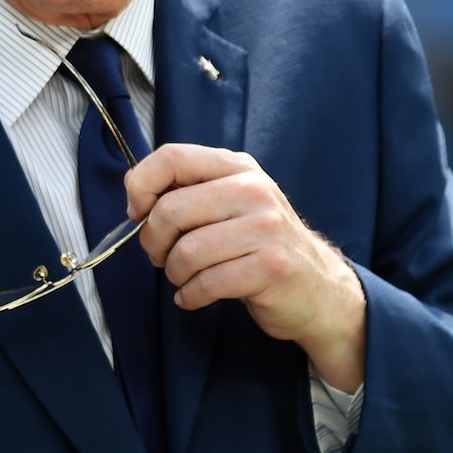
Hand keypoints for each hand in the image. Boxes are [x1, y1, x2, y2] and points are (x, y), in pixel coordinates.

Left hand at [125, 144, 366, 391]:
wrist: (319, 287)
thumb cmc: (262, 244)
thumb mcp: (232, 202)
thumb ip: (189, 190)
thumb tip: (133, 192)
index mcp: (237, 167)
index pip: (172, 157)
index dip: (141, 185)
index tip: (137, 212)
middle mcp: (253, 190)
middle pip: (170, 210)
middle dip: (153, 241)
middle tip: (161, 256)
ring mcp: (265, 228)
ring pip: (186, 251)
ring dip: (173, 273)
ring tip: (183, 278)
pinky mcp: (270, 267)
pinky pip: (206, 283)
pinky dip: (190, 295)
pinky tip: (194, 295)